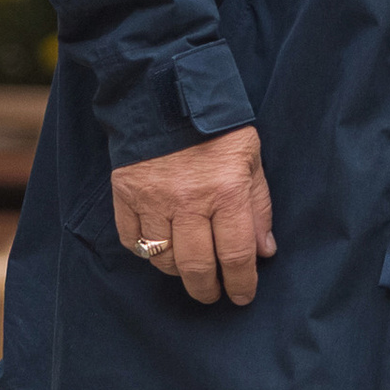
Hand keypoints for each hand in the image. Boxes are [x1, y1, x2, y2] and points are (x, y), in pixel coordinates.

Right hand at [112, 126, 275, 306]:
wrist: (166, 93)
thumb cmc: (218, 128)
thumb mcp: (251, 160)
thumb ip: (259, 207)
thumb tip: (264, 251)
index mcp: (226, 191)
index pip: (235, 253)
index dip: (241, 282)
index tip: (243, 295)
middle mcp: (188, 201)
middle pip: (196, 266)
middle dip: (207, 289)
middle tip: (213, 295)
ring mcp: (152, 200)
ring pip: (162, 259)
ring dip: (177, 272)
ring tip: (189, 269)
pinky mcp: (124, 196)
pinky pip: (132, 241)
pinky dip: (146, 252)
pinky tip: (160, 249)